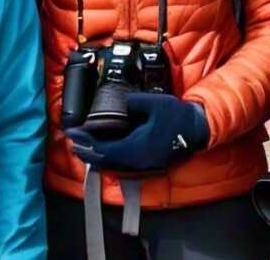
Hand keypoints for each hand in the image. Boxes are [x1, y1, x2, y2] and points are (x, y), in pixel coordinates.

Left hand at [65, 93, 208, 172]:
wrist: (196, 130)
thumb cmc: (176, 117)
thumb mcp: (153, 103)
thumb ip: (132, 103)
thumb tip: (120, 106)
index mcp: (137, 148)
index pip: (105, 149)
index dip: (87, 142)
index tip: (74, 134)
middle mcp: (138, 162)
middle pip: (105, 161)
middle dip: (87, 151)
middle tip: (73, 141)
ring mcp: (143, 166)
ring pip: (112, 166)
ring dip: (96, 156)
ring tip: (82, 146)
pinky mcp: (146, 166)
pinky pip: (121, 166)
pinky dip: (108, 159)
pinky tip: (103, 152)